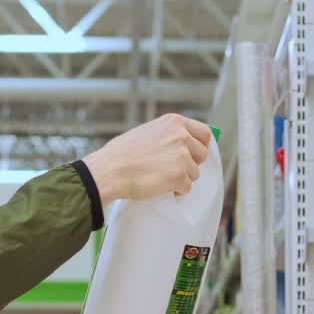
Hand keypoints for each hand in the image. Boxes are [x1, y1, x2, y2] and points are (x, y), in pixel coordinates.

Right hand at [83, 114, 212, 203]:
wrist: (109, 170)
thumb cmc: (121, 154)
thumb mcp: (147, 132)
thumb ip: (167, 135)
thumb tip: (183, 145)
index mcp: (174, 122)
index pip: (204, 133)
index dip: (201, 145)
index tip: (195, 154)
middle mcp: (181, 136)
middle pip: (202, 154)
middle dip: (192, 164)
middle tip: (174, 169)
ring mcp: (181, 156)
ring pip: (195, 173)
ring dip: (182, 178)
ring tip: (161, 178)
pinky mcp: (179, 175)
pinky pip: (187, 187)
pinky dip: (176, 191)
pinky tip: (161, 187)